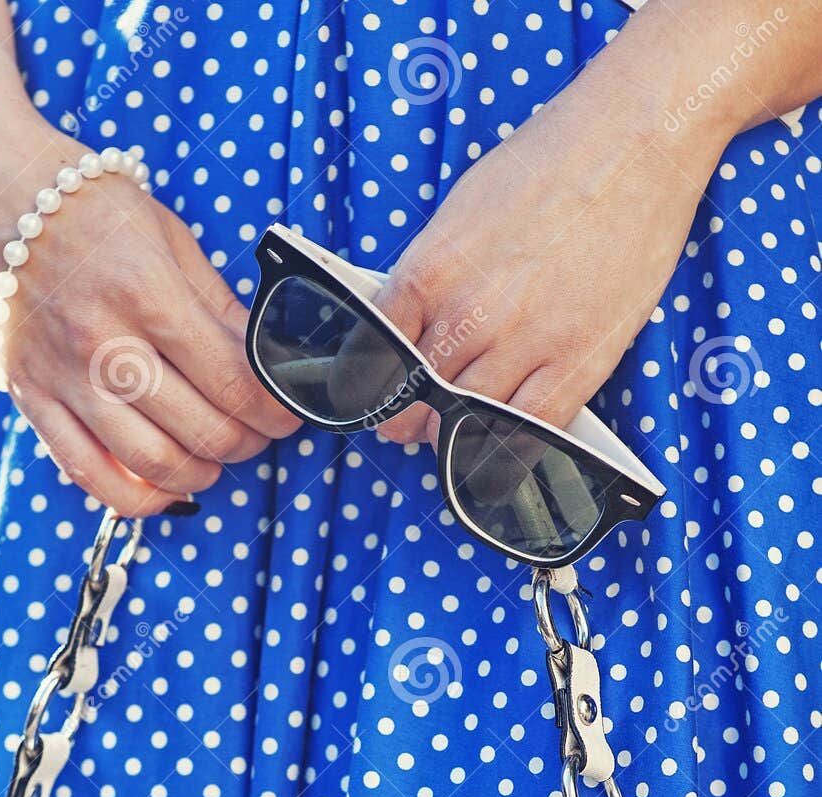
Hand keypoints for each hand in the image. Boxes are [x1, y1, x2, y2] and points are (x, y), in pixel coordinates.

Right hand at [0, 109, 298, 514]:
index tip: (290, 410)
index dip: (276, 408)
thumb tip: (269, 358)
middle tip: (258, 431)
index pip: (234, 381)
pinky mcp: (31, 399)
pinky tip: (165, 486)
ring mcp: (63, 377)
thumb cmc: (88, 208)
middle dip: (248, 441)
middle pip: (201, 429)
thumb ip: (218, 305)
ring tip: (216, 456)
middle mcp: (103, 342)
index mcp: (146, 292)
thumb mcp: (169, 236)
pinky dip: (137, 497)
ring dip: (201, 472)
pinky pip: (88, 474)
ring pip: (151, 463)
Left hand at [373, 65, 728, 444]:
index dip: (372, 383)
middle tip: (411, 423)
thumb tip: (411, 320)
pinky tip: (496, 448)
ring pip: (466, 418)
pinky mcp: (576, 361)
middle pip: (419, 392)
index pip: (375, 352)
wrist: (636, 137)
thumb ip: (432, 271)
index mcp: (430, 269)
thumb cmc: (553, 161)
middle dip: (410, 415)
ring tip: (450, 433)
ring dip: (450, 434)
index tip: (377, 395)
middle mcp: (469, 311)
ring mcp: (524, 340)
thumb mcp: (463, 208)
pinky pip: (527, 430)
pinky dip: (505, 449)